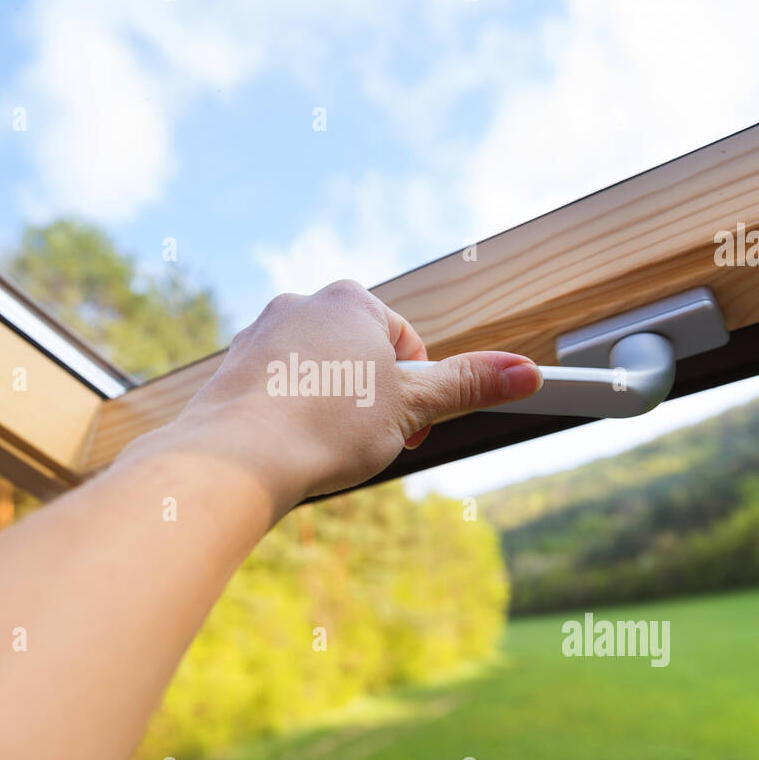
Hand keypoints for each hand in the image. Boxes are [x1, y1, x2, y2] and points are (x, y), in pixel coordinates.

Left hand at [149, 279, 540, 505]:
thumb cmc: (326, 425)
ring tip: (325, 447)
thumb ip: (468, 385)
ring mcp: (260, 335)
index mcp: (350, 300)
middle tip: (369, 441)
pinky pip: (278, 390)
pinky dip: (291, 416)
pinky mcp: (233, 369)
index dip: (418, 394)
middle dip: (373, 400)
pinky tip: (289, 447)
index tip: (410, 433)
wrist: (235, 458)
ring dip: (332, 408)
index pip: (406, 344)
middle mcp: (301, 304)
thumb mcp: (411, 406)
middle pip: (361, 356)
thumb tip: (525, 373)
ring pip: (318, 373)